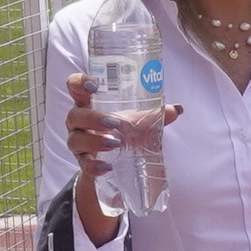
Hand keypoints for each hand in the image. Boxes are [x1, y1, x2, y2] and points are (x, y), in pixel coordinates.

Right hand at [63, 73, 182, 245]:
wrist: (110, 158)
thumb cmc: (119, 129)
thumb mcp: (134, 120)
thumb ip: (152, 115)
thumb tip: (176, 110)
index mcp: (88, 103)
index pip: (74, 86)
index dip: (79, 82)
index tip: (95, 85)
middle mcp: (78, 121)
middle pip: (75, 115)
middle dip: (93, 118)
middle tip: (114, 123)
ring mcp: (77, 142)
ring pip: (75, 140)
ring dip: (94, 141)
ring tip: (115, 144)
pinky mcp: (82, 162)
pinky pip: (83, 165)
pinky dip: (94, 166)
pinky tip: (107, 168)